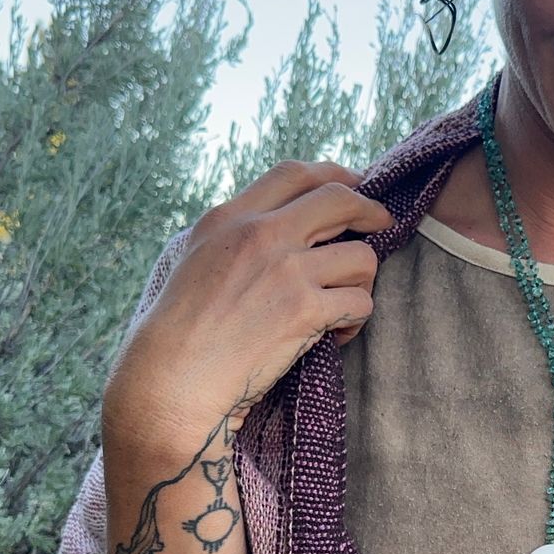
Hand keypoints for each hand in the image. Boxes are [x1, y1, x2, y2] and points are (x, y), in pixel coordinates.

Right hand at [103, 158, 392, 454]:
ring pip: (361, 256)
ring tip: (344, 304)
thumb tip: (276, 223)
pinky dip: (354, 322)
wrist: (172, 379)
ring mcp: (285, 270)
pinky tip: (334, 335)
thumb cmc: (176, 330)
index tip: (354, 185)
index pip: (294, 174)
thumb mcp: (193, 258)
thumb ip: (233, 234)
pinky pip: (359, 303)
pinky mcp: (304, 311)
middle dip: (371, 211)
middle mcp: (260, 234)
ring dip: (362, 281)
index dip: (333, 175)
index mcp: (229, 217)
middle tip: (381, 226)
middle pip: (339, 199)